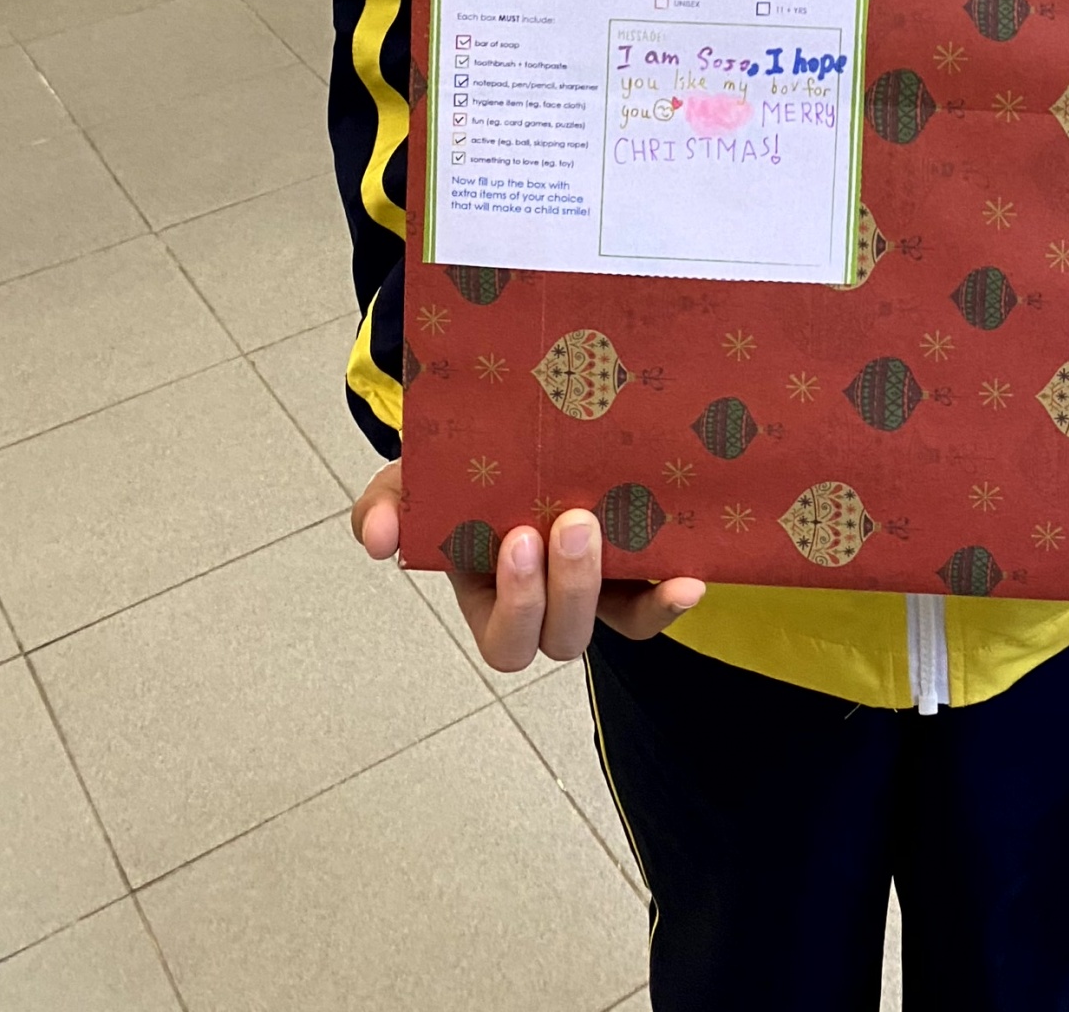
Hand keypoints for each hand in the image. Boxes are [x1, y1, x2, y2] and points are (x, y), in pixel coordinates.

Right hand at [350, 460, 706, 672]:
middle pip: (561, 640)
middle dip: (567, 590)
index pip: (506, 637)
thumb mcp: (417, 478)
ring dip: (619, 590)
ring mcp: (601, 587)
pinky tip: (691, 574)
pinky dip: (671, 597)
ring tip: (609, 526)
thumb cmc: (464, 466)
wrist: (516, 428)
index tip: (517, 537)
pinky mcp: (640, 566)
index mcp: (492, 594)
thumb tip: (377, 539)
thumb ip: (389, 504)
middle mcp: (550, 602)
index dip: (517, 603)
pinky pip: (658, 600)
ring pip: (616, 624)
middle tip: (572, 522)